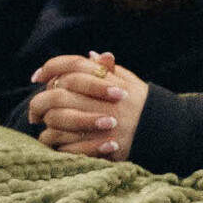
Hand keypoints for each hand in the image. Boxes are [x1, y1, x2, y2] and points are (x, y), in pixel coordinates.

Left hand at [29, 51, 150, 159]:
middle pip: (54, 96)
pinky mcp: (99, 145)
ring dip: (47, 127)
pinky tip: (60, 145)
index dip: (48, 69)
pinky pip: (65, 146)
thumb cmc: (143, 105)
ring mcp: (99, 123)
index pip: (68, 66)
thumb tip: (91, 55)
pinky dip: (58, 146)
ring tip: (48, 130)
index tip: (36, 78)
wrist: (167, 131)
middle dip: (39, 104)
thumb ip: (108, 70)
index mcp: (105, 81)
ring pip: (55, 122)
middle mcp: (100, 100)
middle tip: (35, 114)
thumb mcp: (130, 82)